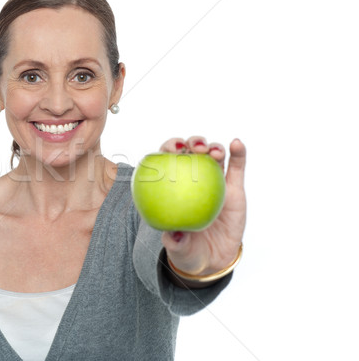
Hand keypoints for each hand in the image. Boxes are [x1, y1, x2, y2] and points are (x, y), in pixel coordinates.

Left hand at [159, 136, 246, 275]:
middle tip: (191, 149)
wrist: (214, 259)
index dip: (166, 150)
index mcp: (172, 188)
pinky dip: (238, 153)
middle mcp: (192, 180)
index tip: (170, 151)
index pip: (166, 162)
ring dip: (211, 147)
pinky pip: (236, 167)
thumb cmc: (188, 250)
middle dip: (189, 143)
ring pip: (212, 156)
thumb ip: (176, 242)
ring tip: (213, 151)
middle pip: (190, 153)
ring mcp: (214, 182)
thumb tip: (174, 235)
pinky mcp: (234, 187)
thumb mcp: (179, 249)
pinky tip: (237, 143)